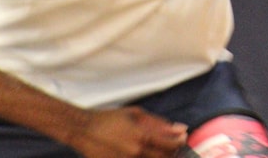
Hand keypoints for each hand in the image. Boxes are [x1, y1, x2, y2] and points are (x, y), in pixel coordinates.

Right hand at [71, 106, 187, 157]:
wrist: (84, 130)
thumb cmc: (109, 119)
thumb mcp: (135, 114)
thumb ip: (159, 122)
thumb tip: (179, 128)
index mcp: (142, 136)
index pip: (172, 144)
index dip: (181, 142)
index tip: (182, 138)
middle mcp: (137, 152)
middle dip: (173, 152)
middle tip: (173, 146)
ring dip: (160, 156)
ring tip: (158, 149)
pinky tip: (144, 153)